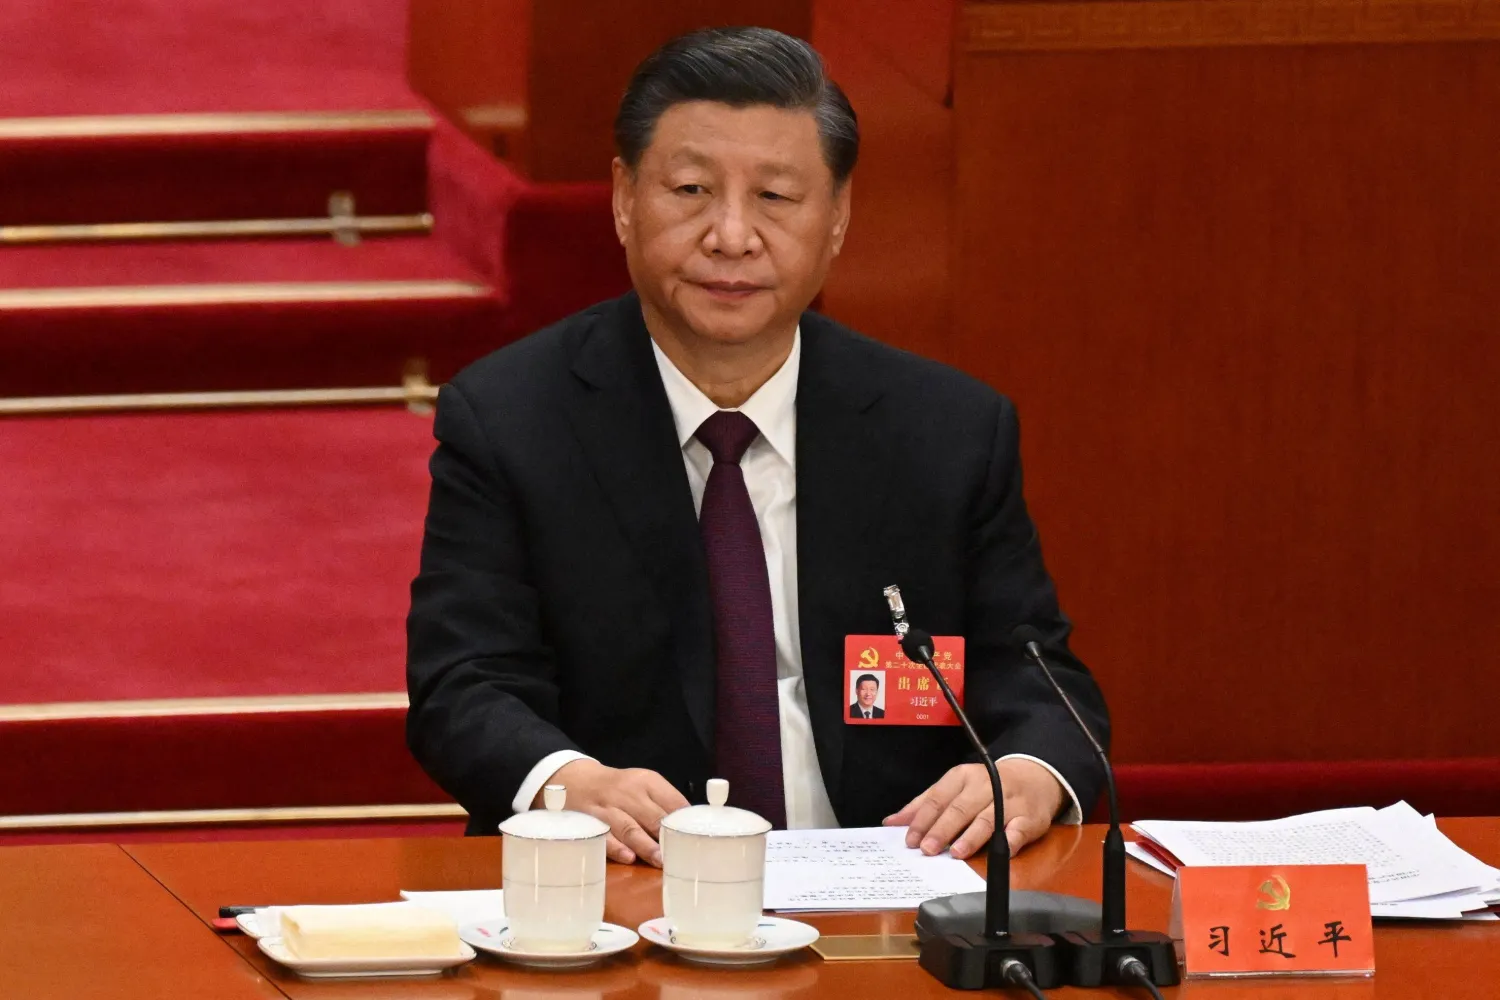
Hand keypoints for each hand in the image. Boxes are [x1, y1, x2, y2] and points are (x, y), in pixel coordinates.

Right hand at [540, 760, 687, 866]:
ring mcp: (608, 808)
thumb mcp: (643, 785)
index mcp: (648, 782)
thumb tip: (688, 829)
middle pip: (653, 816)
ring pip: (629, 827)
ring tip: (660, 861)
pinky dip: (616, 848)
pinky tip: (628, 857)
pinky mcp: (590, 822)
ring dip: (646, 845)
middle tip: (680, 856)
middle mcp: (628, 792)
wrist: (576, 780)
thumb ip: (665, 804)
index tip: (694, 839)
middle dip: (666, 837)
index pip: (672, 801)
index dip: (684, 822)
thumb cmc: (619, 789)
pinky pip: (604, 836)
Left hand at [883, 759, 1063, 859]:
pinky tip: (999, 851)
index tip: (909, 839)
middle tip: (926, 849)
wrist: (1034, 778)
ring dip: (971, 837)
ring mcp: (1008, 802)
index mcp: (962, 777)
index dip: (922, 819)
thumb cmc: (986, 787)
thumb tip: (892, 822)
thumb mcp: (954, 788)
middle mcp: (985, 786)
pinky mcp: (1029, 818)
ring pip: (987, 819)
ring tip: (955, 852)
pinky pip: (1018, 830)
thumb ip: (924, 805)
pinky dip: (1009, 840)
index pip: (938, 798)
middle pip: (960, 809)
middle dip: (942, 830)